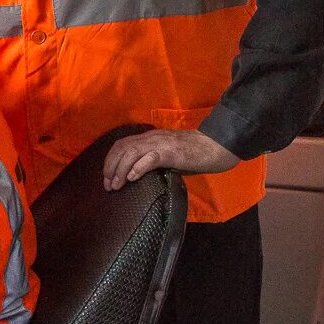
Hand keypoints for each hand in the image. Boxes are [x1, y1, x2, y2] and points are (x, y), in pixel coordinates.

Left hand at [102, 128, 239, 190]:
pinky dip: (138, 167)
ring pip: (131, 152)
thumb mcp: (167, 155)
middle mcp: (151, 138)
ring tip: (116, 185)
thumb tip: (135, 175)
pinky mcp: (171, 152)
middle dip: (110, 167)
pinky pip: (150, 158)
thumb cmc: (193, 153)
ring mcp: (160, 144)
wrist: (216, 145)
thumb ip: (151, 160)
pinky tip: (132, 177)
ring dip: (120, 170)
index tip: (107, 178)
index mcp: (149, 138)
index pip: (121, 145)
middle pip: (122, 148)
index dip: (110, 161)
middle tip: (108, 185)